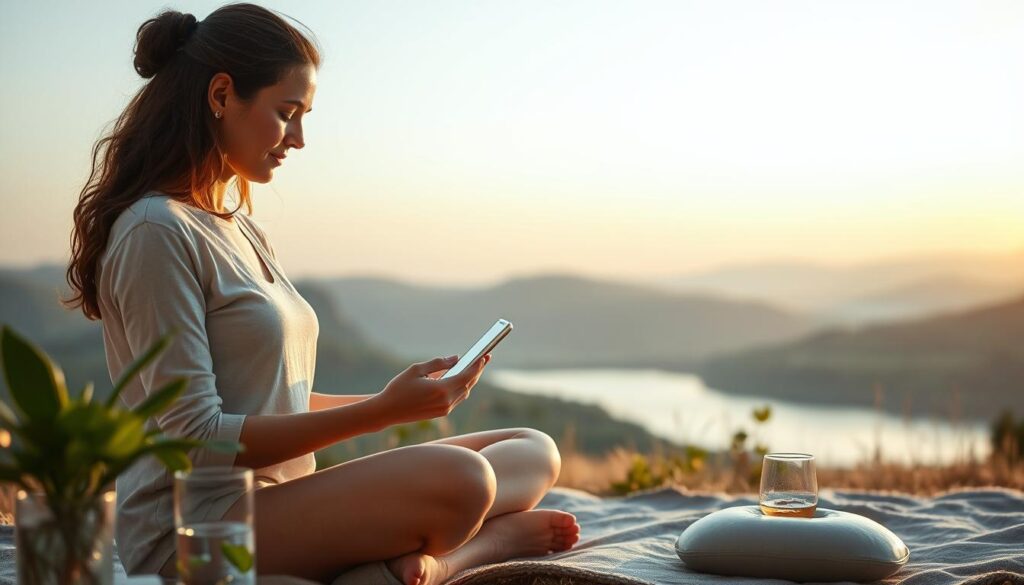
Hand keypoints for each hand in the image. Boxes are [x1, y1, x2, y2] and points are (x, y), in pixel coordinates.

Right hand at [376, 353, 491, 425]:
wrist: (387, 411)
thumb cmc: (399, 388)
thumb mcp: (416, 370)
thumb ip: (438, 363)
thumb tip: (456, 358)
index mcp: (441, 390)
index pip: (466, 376)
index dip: (477, 366)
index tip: (484, 356)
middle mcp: (446, 402)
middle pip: (468, 384)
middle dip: (477, 371)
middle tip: (484, 359)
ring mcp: (444, 409)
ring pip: (464, 392)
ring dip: (470, 380)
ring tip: (475, 367)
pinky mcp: (441, 413)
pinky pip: (457, 398)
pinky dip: (462, 387)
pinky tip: (462, 378)